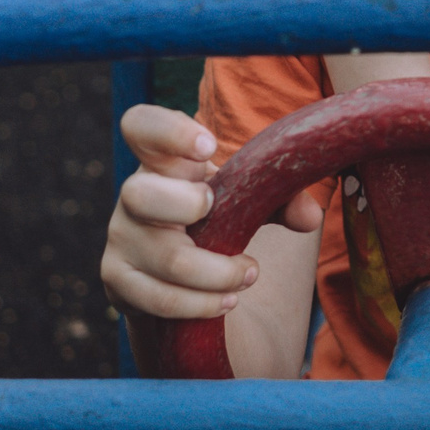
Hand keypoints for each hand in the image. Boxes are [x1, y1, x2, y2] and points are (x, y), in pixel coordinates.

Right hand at [101, 104, 323, 319]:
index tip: (208, 145)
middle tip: (217, 211)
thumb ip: (280, 199)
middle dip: (187, 204)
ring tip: (249, 273)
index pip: (141, 125)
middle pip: (140, 192)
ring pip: (166, 258)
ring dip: (218, 272)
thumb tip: (308, 217)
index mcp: (164, 161)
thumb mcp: (244, 199)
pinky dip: (201, 303)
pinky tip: (227, 300)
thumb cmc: (215, 216)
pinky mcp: (121, 281)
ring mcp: (122, 240)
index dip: (168, 131)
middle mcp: (134, 196)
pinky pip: (160, 298)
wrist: (177, 269)